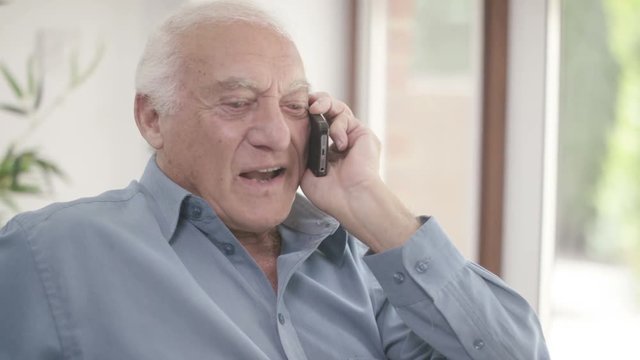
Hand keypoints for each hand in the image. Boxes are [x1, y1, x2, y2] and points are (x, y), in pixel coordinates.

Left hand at [300, 93, 419, 251]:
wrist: (350, 199)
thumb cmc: (329, 192)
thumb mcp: (307, 170)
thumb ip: (303, 152)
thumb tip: (291, 135)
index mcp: (327, 151)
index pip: (316, 126)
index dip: (306, 117)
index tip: (292, 111)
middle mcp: (341, 142)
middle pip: (328, 112)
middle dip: (316, 102)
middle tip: (305, 102)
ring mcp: (352, 137)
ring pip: (338, 109)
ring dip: (325, 104)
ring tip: (314, 109)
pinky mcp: (363, 134)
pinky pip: (347, 119)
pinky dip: (338, 127)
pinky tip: (339, 144)